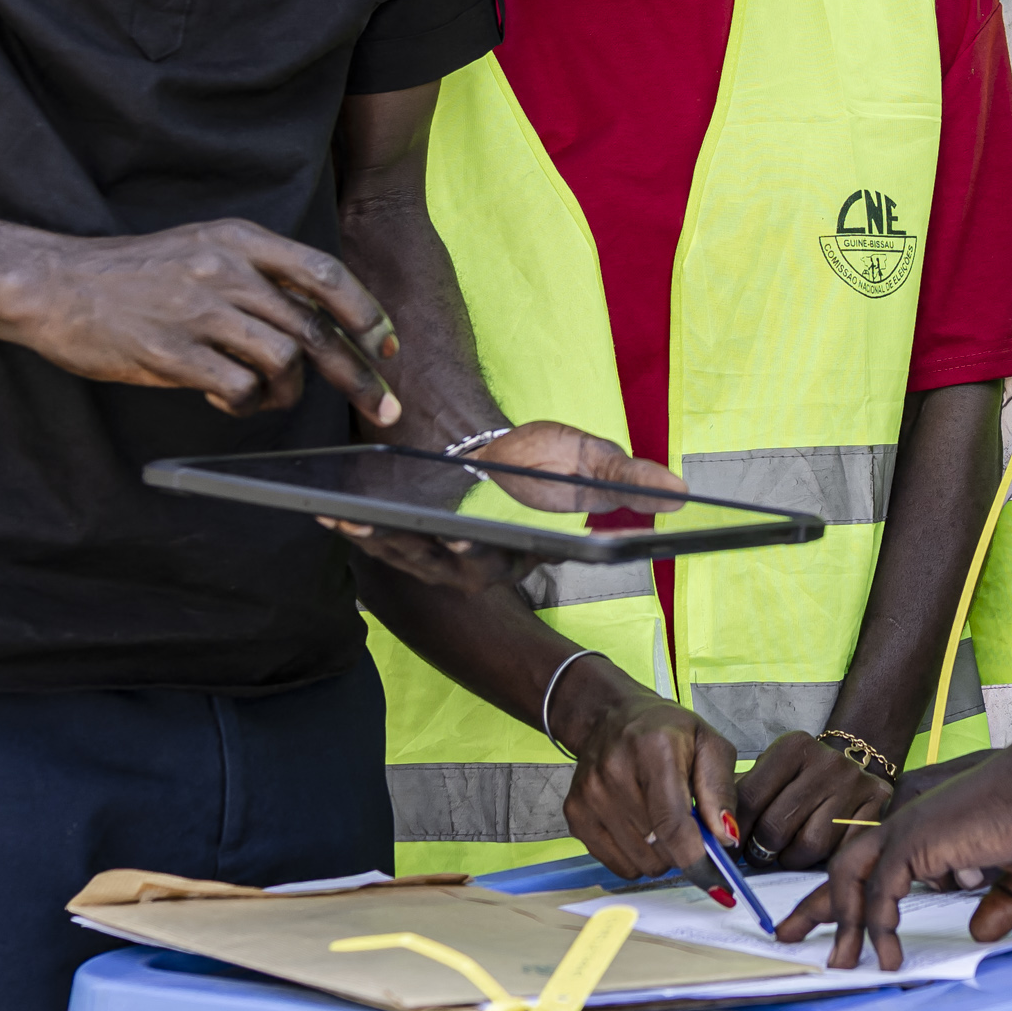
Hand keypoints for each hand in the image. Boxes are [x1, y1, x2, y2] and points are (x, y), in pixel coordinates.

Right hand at [2, 221, 403, 419]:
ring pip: (283, 360)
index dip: (365, 314)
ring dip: (286, 391)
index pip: (324, 274)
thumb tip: (313, 322)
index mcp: (239, 240)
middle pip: (315, 328)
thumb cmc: (132, 274)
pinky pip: (237, 388)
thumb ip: (256, 276)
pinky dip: (242, 403)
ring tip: (264, 395)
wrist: (54, 285)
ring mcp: (199, 310)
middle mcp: (226, 270)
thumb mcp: (201, 249)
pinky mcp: (172, 352)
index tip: (386, 347)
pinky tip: (222, 397)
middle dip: (357, 374)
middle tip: (381, 407)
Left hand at [330, 422, 687, 594]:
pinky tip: (329, 512)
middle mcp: (478, 561)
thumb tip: (682, 491)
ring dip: (374, 539)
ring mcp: (438, 553)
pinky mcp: (406, 539)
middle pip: (445, 564)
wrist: (490, 446)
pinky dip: (354, 529)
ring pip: (405, 554)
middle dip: (415, 550)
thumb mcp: (587, 460)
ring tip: (347, 517)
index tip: (460, 544)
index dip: (480, 555)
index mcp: (522, 548)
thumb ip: (628, 477)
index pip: (505, 558)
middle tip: (386, 530)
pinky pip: (378, 542)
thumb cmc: (537, 458)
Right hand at [554, 669, 740, 886]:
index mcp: (653, 750)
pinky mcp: (575, 813)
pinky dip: (636, 856)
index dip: (697, 860)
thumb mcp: (709, 745)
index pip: (673, 824)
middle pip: (659, 849)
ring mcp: (590, 795)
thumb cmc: (665, 731)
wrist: (609, 717)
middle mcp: (614, 772)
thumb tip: (726, 838)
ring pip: (640, 862)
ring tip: (662, 822)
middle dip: (684, 850)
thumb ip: (721, 791)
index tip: (717, 882)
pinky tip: (640, 827)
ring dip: (660, 854)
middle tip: (689, 827)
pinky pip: (617, 864)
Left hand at [734, 729, 894, 868]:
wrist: (859, 758)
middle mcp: (827, 762)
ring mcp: (855, 785)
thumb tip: (716, 835)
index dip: (733, 829)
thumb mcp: (774, 772)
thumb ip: (745, 796)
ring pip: (809, 846)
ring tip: (786, 853)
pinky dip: (822, 864)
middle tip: (757, 854)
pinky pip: (841, 852)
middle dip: (759, 849)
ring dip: (790, 859)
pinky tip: (814, 858)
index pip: (749, 797)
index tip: (726, 846)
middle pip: (776, 826)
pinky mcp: (877, 808)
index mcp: (793, 747)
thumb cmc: (803, 775)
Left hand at [773, 747, 1011, 970]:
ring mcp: (906, 832)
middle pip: (843, 870)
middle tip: (788, 936)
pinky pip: (881, 892)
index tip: (839, 929)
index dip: (850, 897)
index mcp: (928, 833)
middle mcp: (907, 828)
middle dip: (816, 908)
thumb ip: (1002, 906)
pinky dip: (878, 925)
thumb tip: (980, 932)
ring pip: (850, 879)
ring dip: (843, 924)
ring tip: (841, 963)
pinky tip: (888, 955)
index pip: (873, 866)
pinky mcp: (914, 842)